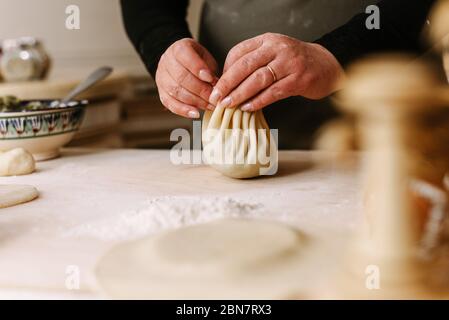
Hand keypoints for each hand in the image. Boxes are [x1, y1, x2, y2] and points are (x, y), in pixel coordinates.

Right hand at [156, 38, 217, 117]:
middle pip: (181, 77)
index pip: (185, 56)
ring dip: (195, 101)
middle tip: (214, 98)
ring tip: (209, 106)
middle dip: (200, 90)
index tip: (211, 79)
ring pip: (176, 91)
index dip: (198, 68)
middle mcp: (166, 61)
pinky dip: (183, 110)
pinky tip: (195, 114)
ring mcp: (161, 77)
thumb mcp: (206, 58)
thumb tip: (217, 87)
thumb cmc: (197, 61)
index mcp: (178, 48)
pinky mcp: (161, 91)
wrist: (179, 63)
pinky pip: (170, 103)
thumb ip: (210, 70)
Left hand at [209, 33, 344, 111]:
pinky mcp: (298, 80)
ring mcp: (289, 63)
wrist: (326, 65)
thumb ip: (254, 62)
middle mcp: (277, 48)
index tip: (217, 85)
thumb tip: (227, 81)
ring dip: (240, 94)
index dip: (225, 70)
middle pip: (245, 65)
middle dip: (227, 83)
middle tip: (216, 97)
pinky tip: (248, 108)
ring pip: (258, 79)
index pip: (239, 52)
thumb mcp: (273, 54)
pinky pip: (273, 92)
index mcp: (267, 40)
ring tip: (228, 104)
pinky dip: (258, 101)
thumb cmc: (294, 63)